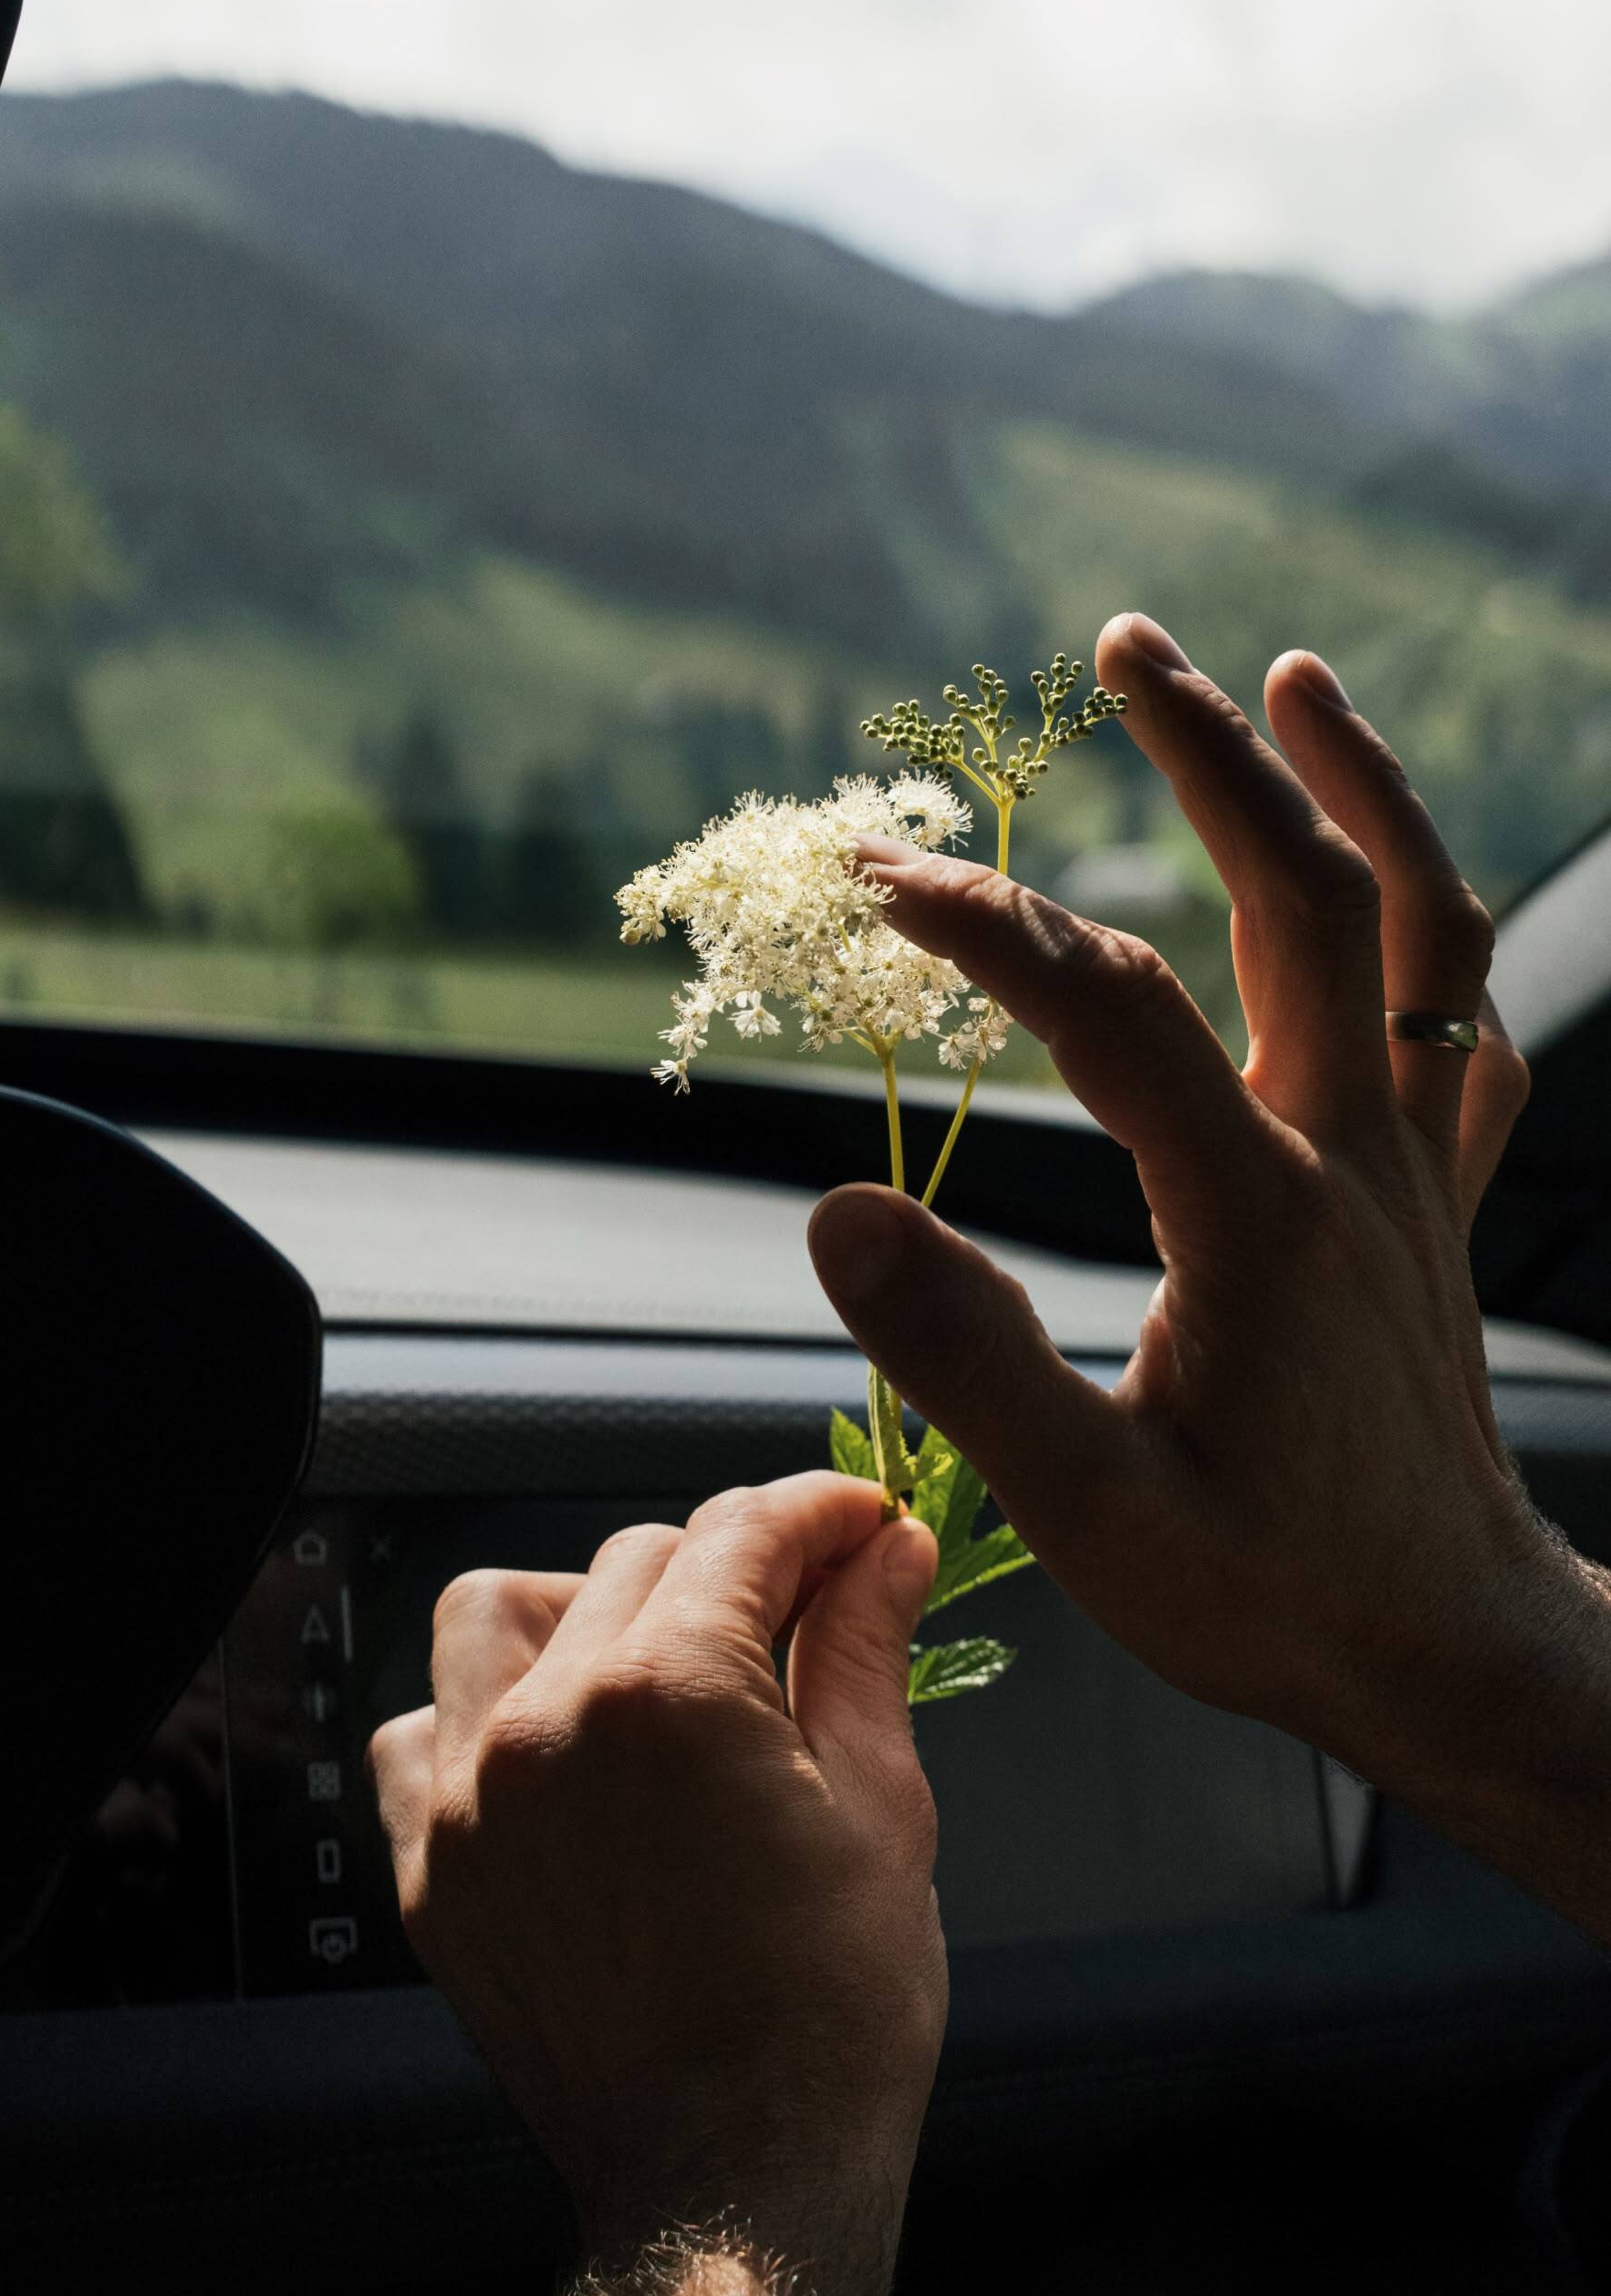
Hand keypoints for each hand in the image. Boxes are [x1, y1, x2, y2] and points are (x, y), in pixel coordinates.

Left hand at [367, 1474, 945, 2295]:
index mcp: (670, 1695)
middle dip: (728, 1563)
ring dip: (582, 1607)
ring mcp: (469, 1797)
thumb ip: (866, 1651)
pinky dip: (477, 1714)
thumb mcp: (882, 1808)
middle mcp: (546, 1722)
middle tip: (801, 1606)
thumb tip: (890, 1550)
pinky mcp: (431, 1869)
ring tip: (658, 1663)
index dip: (817, 1513)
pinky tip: (557, 1753)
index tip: (861, 1524)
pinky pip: (418, 1732)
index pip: (741, 1534)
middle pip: (634, 1558)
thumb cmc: (829, 2016)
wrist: (730, 2188)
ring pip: (496, 1611)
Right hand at [810, 617, 1610, 1935]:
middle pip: (1304, 894)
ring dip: (1358, 789)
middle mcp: (1351, 1158)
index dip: (987, 925)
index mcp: (1255, 1216)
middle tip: (1129, 642)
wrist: (1450, 1653)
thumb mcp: (1091, 1510)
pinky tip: (1389, 895)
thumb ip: (965, 1357)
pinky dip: (1431, 936)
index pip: (1108, 1005)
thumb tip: (834, 1208)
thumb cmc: (1268, 1597)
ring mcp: (1412, 1171)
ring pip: (1417, 930)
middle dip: (1212, 752)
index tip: (877, 878)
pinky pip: (1460, 1031)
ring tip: (1293, 677)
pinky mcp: (1440, 1207)